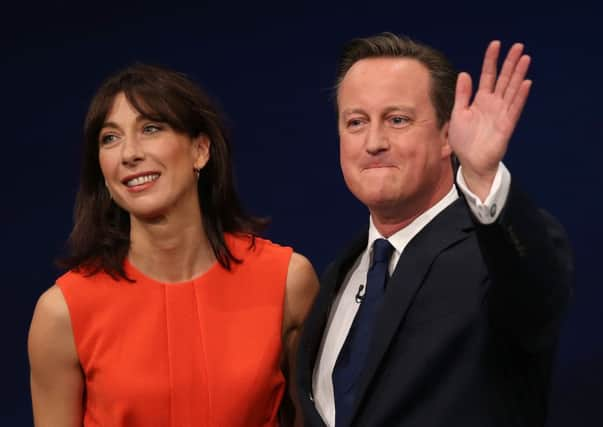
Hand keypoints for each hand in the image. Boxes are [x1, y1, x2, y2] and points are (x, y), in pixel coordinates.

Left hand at [449, 41, 531, 199]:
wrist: (471, 162)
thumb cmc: (464, 140)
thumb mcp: (458, 114)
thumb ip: (462, 95)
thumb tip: (464, 74)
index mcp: (480, 100)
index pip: (487, 75)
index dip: (491, 60)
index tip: (495, 44)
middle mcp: (493, 104)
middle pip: (503, 79)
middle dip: (510, 62)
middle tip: (518, 46)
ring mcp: (501, 113)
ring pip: (511, 89)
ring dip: (518, 74)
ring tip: (525, 58)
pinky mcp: (506, 125)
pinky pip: (514, 108)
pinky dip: (519, 96)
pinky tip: (525, 83)